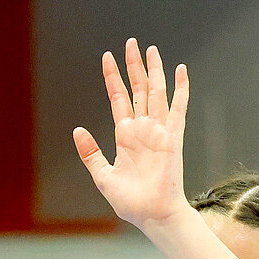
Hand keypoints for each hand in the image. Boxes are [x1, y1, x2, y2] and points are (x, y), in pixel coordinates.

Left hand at [73, 39, 190, 232]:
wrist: (153, 215)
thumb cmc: (131, 202)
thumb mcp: (103, 176)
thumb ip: (91, 153)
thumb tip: (77, 130)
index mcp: (126, 136)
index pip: (119, 98)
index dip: (113, 78)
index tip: (107, 57)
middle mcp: (143, 129)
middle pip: (138, 89)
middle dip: (134, 66)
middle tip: (131, 43)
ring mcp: (159, 132)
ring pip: (156, 93)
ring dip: (154, 71)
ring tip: (151, 49)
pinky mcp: (173, 138)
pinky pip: (178, 108)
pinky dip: (180, 89)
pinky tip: (180, 70)